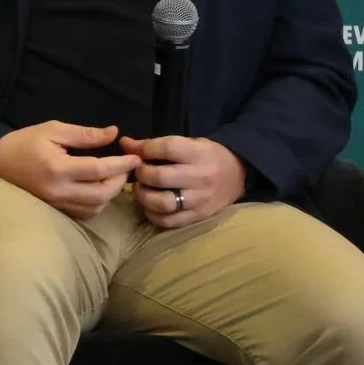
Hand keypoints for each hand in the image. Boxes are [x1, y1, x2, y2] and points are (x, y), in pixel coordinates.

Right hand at [0, 120, 139, 219]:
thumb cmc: (23, 142)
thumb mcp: (53, 130)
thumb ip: (85, 134)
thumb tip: (113, 133)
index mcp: (58, 168)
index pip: (99, 169)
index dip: (122, 164)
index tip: (135, 157)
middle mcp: (59, 191)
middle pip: (102, 193)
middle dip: (119, 181)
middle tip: (125, 168)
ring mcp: (56, 204)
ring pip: (96, 207)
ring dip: (110, 193)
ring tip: (112, 177)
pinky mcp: (55, 211)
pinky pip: (84, 213)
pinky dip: (97, 203)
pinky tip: (96, 190)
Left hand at [120, 135, 246, 228]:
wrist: (238, 174)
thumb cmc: (206, 156)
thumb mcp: (187, 143)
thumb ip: (156, 144)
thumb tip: (125, 143)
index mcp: (199, 154)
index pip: (167, 148)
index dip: (146, 149)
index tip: (139, 153)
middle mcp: (201, 177)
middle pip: (159, 176)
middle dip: (141, 173)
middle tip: (139, 172)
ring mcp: (200, 199)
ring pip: (162, 202)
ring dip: (144, 196)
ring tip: (142, 189)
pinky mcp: (198, 216)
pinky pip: (169, 221)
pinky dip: (153, 214)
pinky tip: (151, 206)